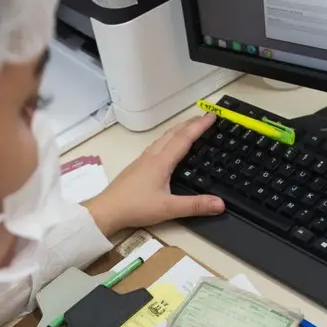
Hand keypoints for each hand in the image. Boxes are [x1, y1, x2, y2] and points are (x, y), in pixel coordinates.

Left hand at [85, 114, 225, 235]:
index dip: (200, 126)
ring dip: (178, 130)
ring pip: (163, 138)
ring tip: (189, 127)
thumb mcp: (168, 208)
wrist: (106, 210)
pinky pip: (156, 145)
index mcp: (161, 162)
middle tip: (205, 118)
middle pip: (173, 133)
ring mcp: (142, 160)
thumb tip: (220, 204)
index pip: (184, 138)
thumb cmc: (135, 207)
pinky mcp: (137, 166)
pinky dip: (168, 139)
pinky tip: (167, 146)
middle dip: (190, 123)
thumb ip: (195, 206)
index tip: (212, 116)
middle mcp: (152, 156)